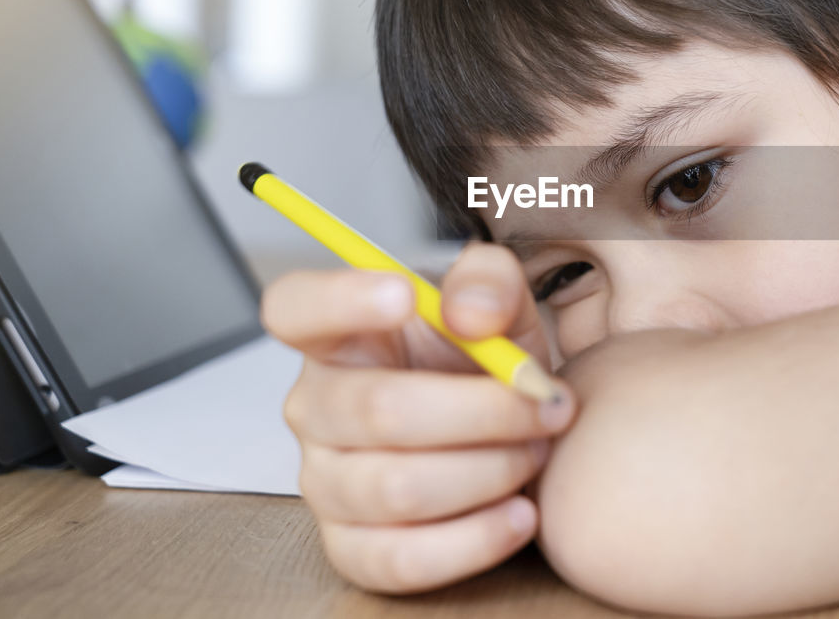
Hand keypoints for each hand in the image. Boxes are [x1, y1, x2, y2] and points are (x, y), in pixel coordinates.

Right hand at [260, 243, 576, 592]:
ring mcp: (325, 483)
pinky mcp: (353, 548)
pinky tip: (520, 513)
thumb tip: (469, 313)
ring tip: (535, 451)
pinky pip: (401, 558)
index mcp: (336, 335)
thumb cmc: (483, 362)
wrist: (506, 432)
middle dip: (482, 409)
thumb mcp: (499, 303)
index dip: (338, 299)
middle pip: (376, 409)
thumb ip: (488, 280)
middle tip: (545, 404)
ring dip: (489, 470)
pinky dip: (474, 539)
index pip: (293, 307)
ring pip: (398, 487)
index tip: (404, 293)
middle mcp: (315, 407)